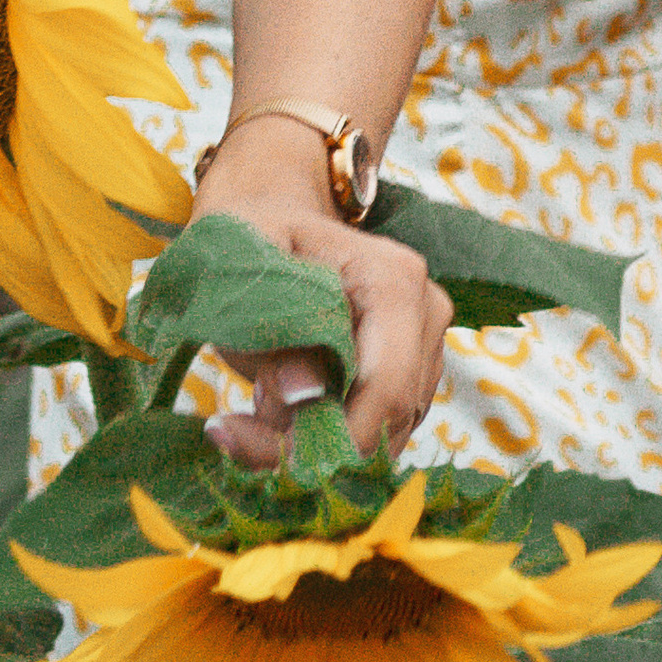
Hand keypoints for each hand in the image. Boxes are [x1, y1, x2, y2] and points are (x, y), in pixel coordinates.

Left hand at [189, 140, 451, 470]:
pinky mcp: (412, 374)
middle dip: (310, 447)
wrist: (271, 213)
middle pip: (385, 422)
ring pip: (381, 436)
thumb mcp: (241, 272)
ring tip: (253, 406)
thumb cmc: (253, 238)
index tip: (245, 441)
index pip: (386, 389)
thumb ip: (271, 330)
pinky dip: (323, 438)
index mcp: (393, 280)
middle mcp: (427, 313)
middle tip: (234, 431)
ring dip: (311, 444)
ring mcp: (426, 346)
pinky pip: (375, 430)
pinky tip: (278, 410)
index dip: (326, 438)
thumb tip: (302, 394)